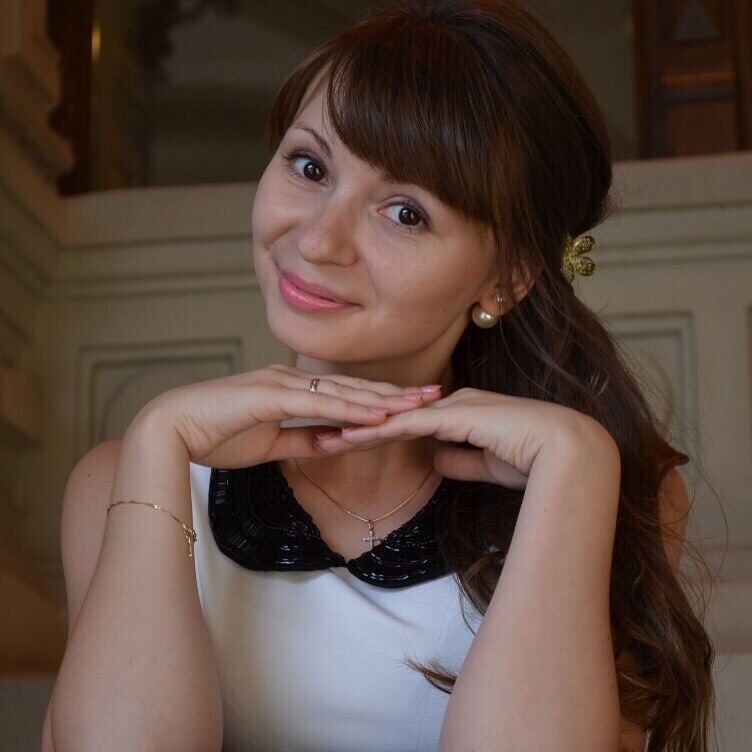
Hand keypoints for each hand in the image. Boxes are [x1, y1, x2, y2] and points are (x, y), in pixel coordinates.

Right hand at [136, 364, 442, 467]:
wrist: (172, 430)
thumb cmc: (216, 434)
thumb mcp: (271, 443)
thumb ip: (302, 440)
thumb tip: (333, 443)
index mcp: (293, 389)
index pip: (346, 393)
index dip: (381, 397)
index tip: (413, 402)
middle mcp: (293, 380)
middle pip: (355, 386)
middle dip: (397, 392)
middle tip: (435, 394)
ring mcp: (282, 384)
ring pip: (344, 391)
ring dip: (383, 398)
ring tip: (419, 403)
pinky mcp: (271, 395)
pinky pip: (318, 404)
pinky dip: (350, 409)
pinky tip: (376, 414)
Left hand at [313, 387, 615, 489]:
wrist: (570, 454)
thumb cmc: (537, 462)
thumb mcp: (489, 466)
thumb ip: (462, 461)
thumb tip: (435, 462)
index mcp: (461, 413)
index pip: (407, 422)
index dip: (374, 431)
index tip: (344, 439)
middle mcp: (454, 404)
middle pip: (393, 415)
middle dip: (356, 425)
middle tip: (318, 433)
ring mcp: (455, 407)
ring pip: (395, 417)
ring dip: (358, 428)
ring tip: (321, 436)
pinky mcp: (459, 416)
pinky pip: (411, 424)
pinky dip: (380, 431)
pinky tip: (352, 437)